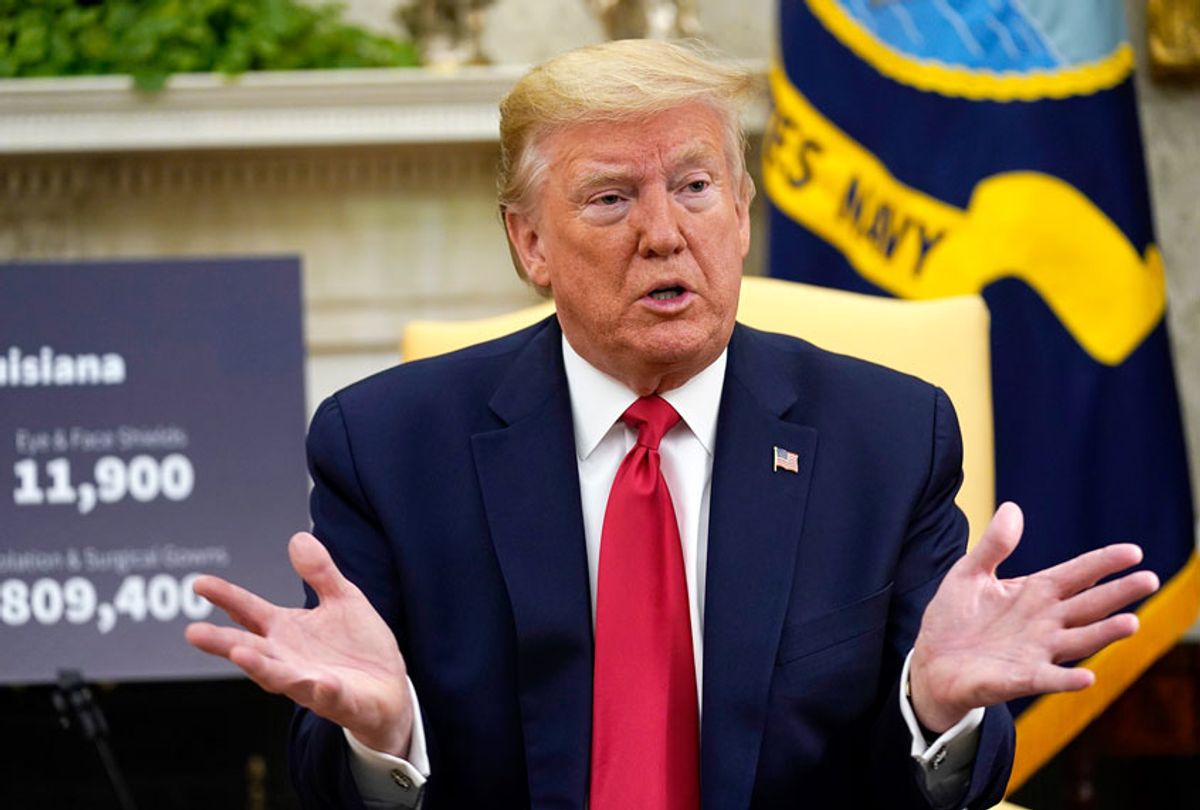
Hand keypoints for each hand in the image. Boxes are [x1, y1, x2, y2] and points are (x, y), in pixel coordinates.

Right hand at [185, 532, 413, 756]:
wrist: (391, 689)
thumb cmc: (359, 647)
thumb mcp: (343, 599)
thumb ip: (320, 573)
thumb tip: (298, 538)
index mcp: (287, 631)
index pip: (249, 612)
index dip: (226, 597)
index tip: (200, 582)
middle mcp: (289, 658)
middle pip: (251, 649)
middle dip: (223, 642)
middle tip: (193, 632)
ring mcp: (310, 682)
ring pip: (279, 677)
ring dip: (260, 667)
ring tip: (239, 652)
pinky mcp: (338, 700)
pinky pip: (327, 695)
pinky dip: (321, 689)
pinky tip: (319, 681)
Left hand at [909, 502, 1159, 732]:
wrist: (931, 660)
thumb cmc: (955, 616)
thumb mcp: (970, 573)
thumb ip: (994, 545)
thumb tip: (1012, 508)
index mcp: (1035, 593)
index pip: (1076, 574)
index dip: (1102, 563)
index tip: (1133, 552)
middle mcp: (1045, 622)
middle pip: (1089, 605)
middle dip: (1118, 593)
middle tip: (1149, 579)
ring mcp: (1036, 651)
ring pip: (1079, 641)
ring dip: (1104, 634)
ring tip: (1131, 622)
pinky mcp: (1020, 678)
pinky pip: (1048, 679)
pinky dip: (1067, 679)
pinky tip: (1087, 677)